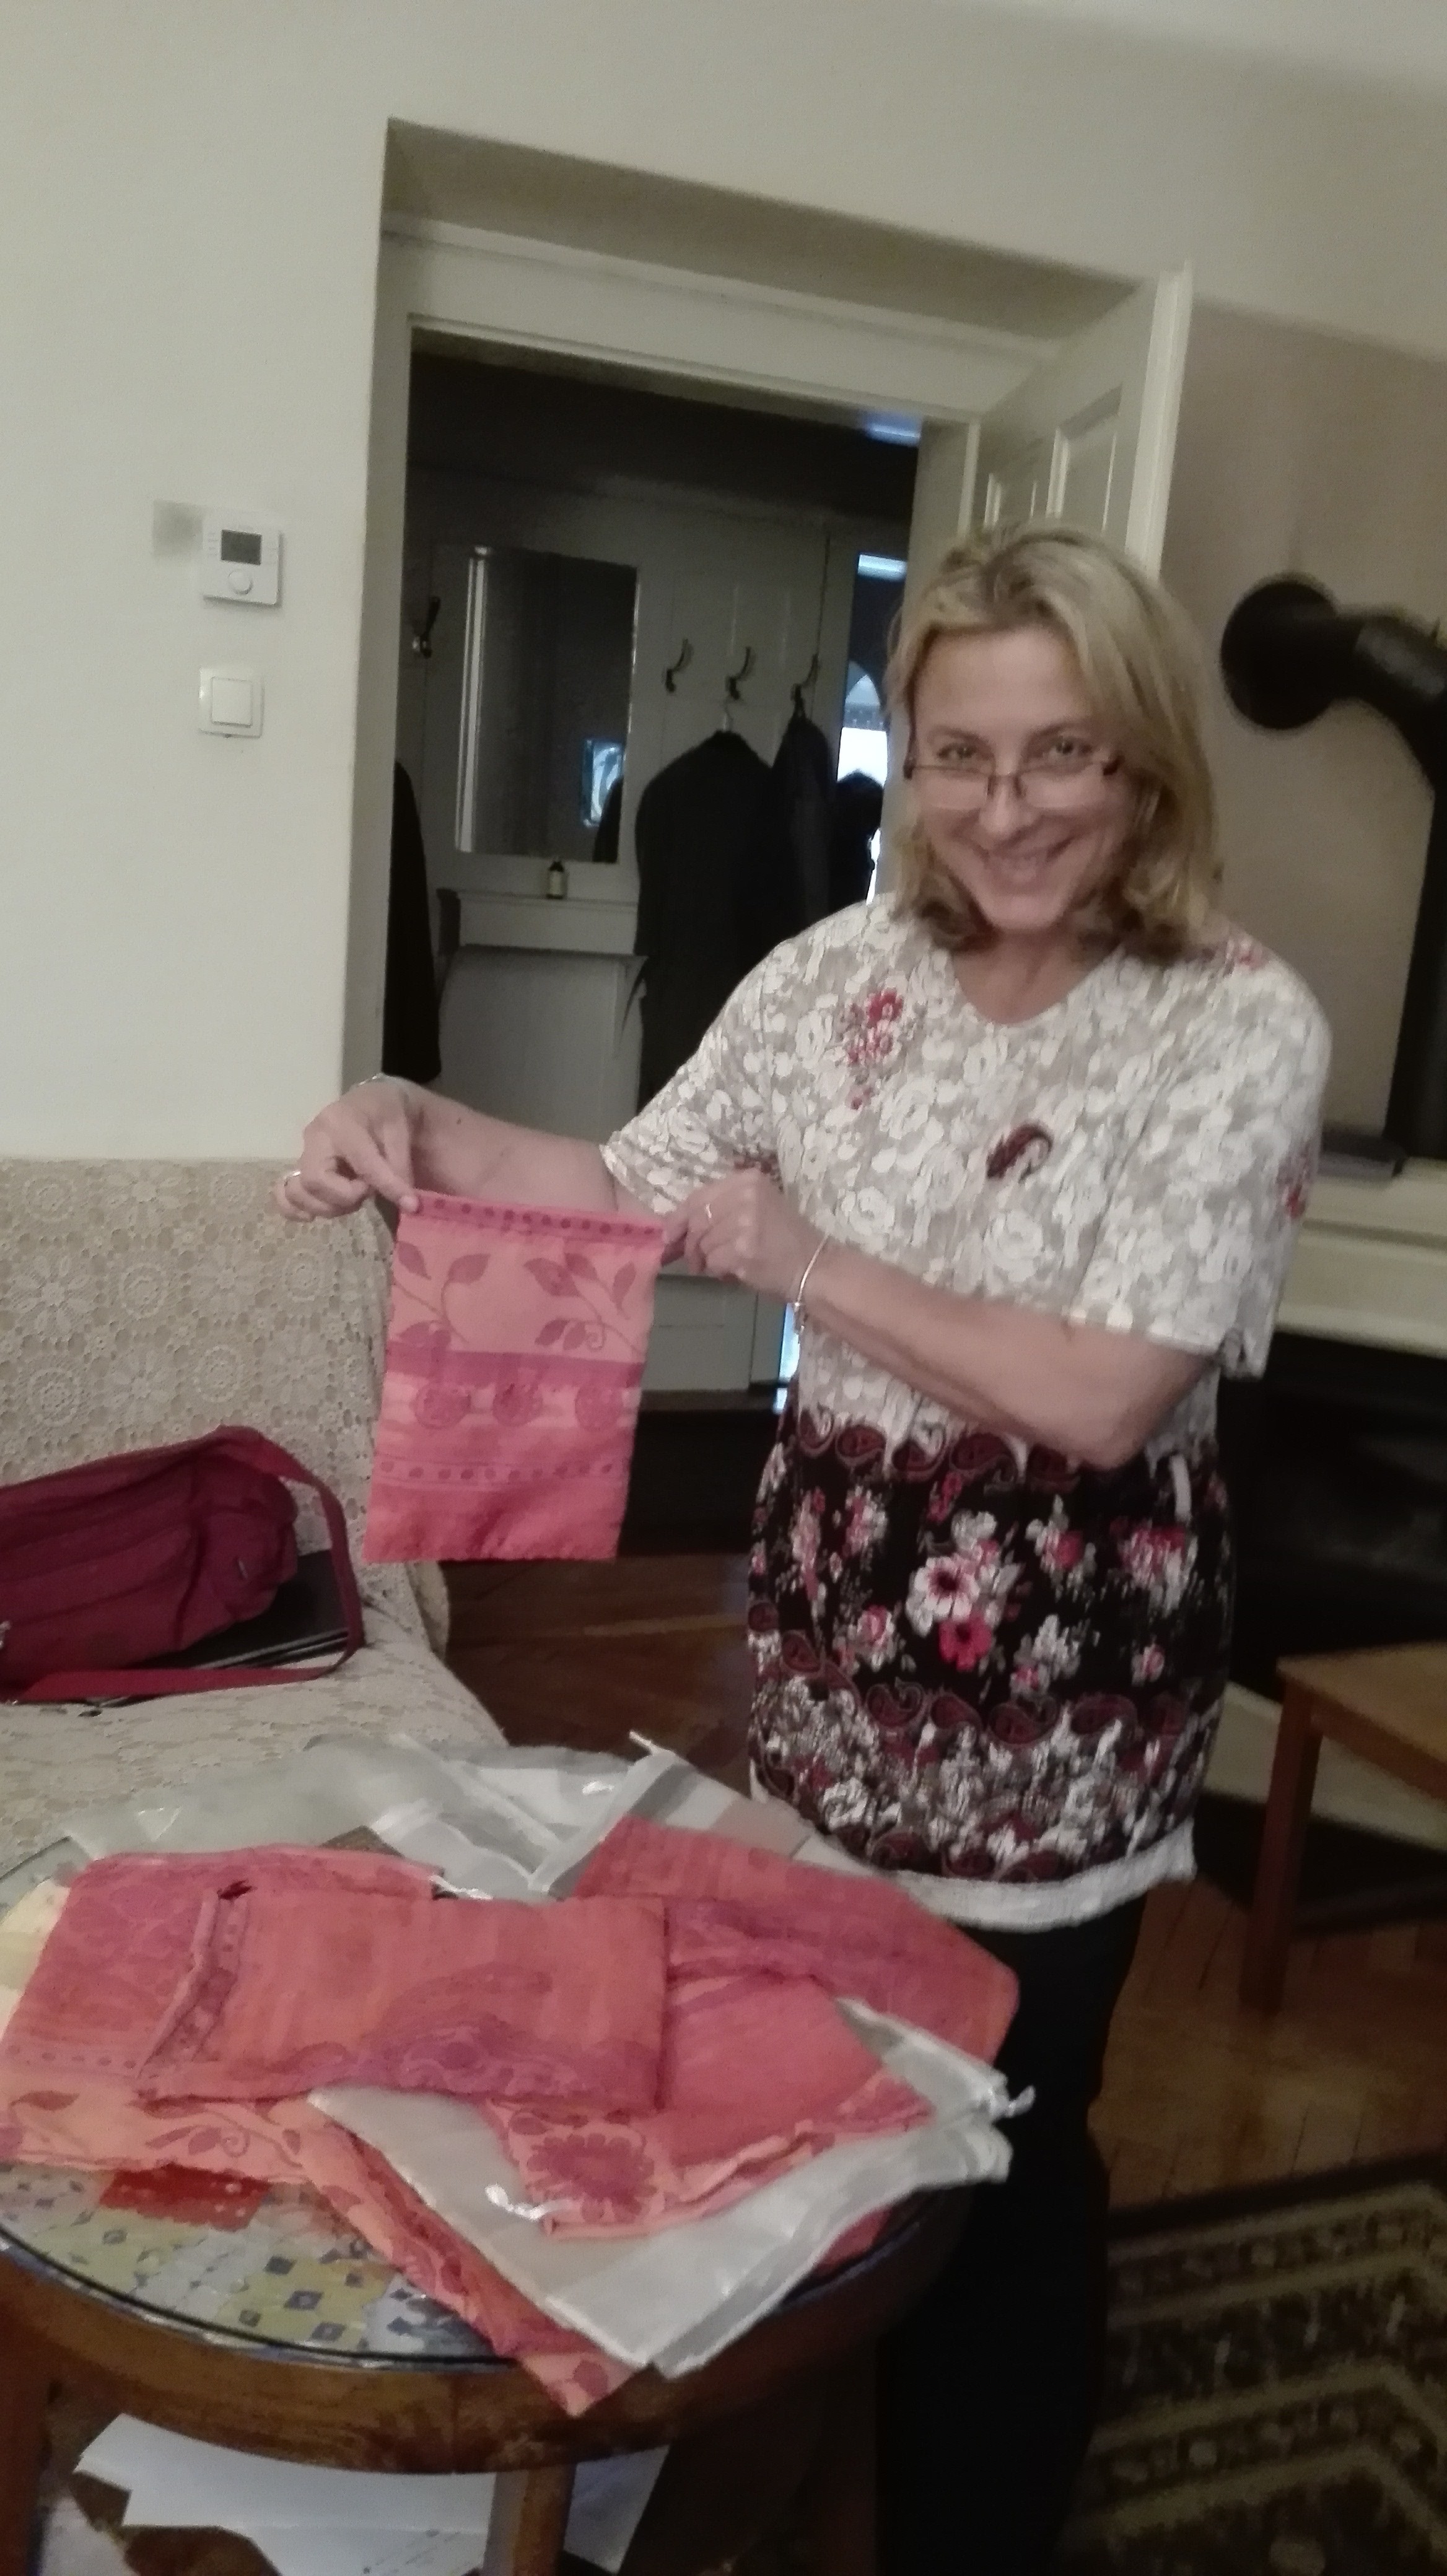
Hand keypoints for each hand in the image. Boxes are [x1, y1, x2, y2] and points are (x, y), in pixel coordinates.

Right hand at [275, 1079, 420, 1220]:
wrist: (371, 1104)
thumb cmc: (386, 1116)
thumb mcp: (401, 1133)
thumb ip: (401, 1169)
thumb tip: (408, 1205)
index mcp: (341, 1122)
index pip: (362, 1162)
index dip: (386, 1186)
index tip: (411, 1204)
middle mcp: (314, 1137)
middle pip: (315, 1181)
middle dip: (346, 1196)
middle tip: (368, 1190)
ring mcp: (303, 1153)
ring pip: (299, 1192)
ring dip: (328, 1206)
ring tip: (352, 1195)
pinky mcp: (300, 1169)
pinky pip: (285, 1194)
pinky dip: (295, 1209)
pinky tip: (313, 1216)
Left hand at [678, 1170, 822, 1303]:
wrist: (814, 1265)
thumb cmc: (784, 1239)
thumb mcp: (758, 1206)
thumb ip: (723, 1207)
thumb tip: (678, 1225)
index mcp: (748, 1180)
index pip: (699, 1196)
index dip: (679, 1217)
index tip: (669, 1234)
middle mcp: (746, 1195)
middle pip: (697, 1220)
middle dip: (690, 1243)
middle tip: (693, 1259)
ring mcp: (745, 1222)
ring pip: (703, 1243)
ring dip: (705, 1260)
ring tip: (721, 1265)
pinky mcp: (743, 1249)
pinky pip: (712, 1261)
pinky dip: (717, 1271)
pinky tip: (732, 1271)